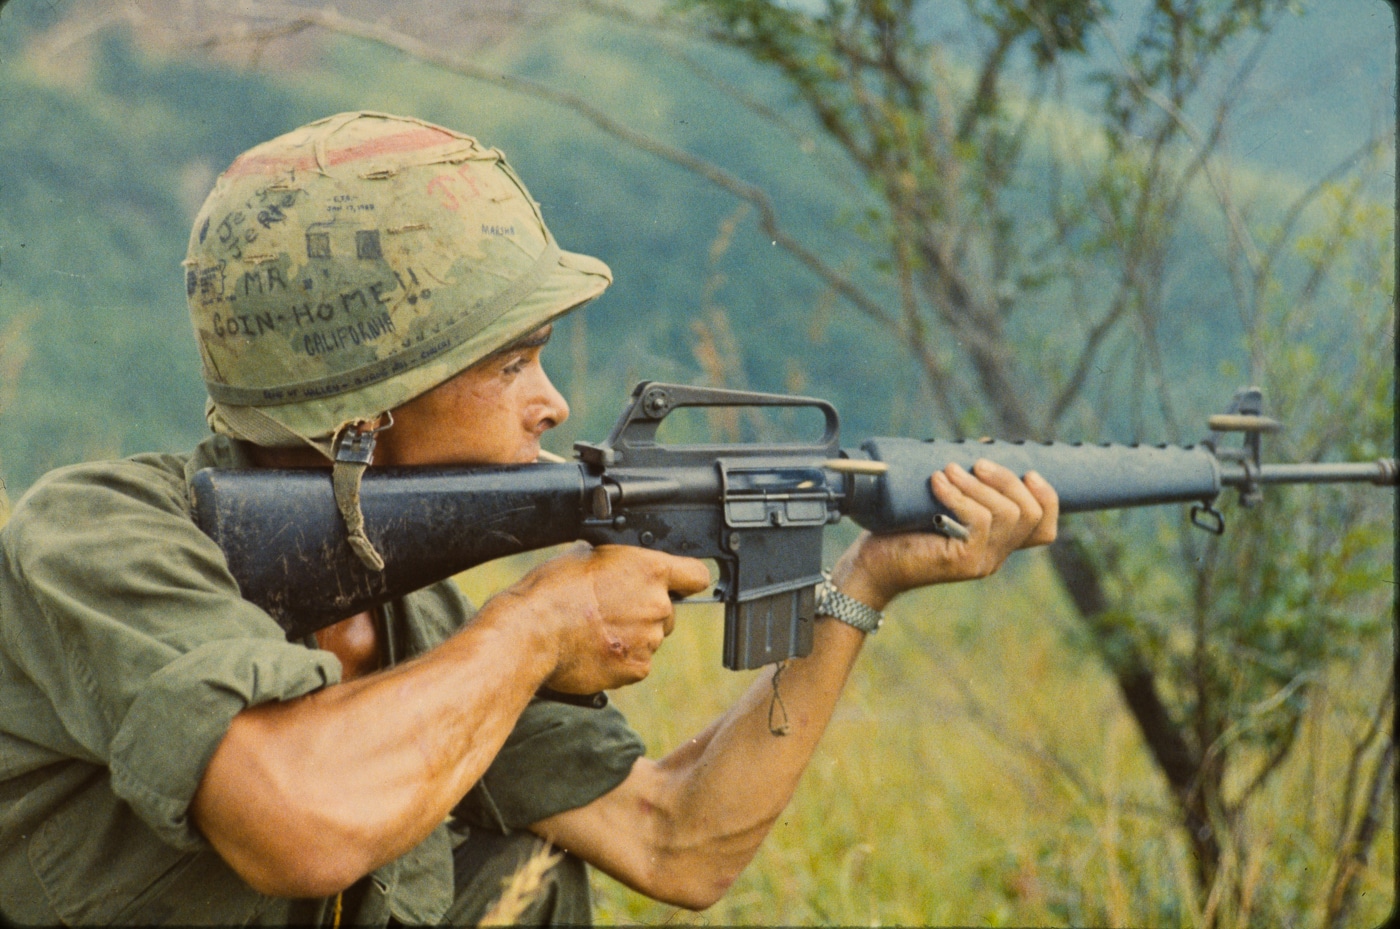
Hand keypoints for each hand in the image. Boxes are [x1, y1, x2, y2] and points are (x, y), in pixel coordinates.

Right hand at [503, 543, 710, 693]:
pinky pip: (636, 663)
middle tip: (611, 610)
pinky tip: (593, 650)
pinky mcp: (636, 669)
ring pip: (650, 639)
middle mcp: (658, 605)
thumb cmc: (552, 590)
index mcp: (651, 570)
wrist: (531, 633)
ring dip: (631, 637)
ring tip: (594, 631)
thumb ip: (618, 562)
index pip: (696, 575)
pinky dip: (620, 660)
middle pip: (667, 611)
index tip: (675, 585)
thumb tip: (620, 565)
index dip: (684, 580)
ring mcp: (649, 640)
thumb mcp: (587, 555)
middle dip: (645, 612)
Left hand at [832, 459, 1058, 609]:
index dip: (1047, 498)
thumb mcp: (939, 503)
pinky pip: (979, 521)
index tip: (1027, 472)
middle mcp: (995, 556)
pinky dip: (959, 495)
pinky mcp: (964, 563)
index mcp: (995, 544)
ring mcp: (982, 562)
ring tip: (948, 470)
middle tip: (976, 463)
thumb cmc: (898, 530)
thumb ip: (965, 486)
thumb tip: (985, 445)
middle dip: (1008, 480)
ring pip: (1007, 515)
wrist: (869, 566)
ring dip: (978, 484)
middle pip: (1030, 515)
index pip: (1044, 530)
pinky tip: (937, 483)